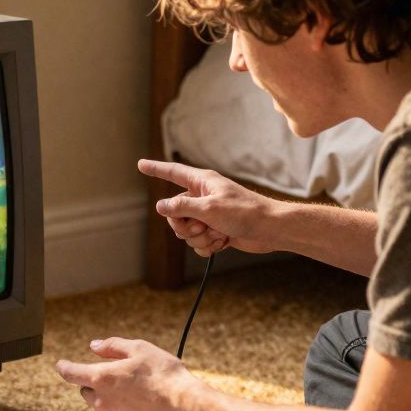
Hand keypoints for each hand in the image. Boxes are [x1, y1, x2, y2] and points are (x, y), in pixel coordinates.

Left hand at [55, 338, 208, 410]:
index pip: (71, 373)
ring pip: (105, 410)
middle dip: (98, 385)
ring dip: (114, 403)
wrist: (186, 408)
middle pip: (88, 392)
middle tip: (121, 380)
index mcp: (101, 378)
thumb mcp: (140, 349)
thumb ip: (112, 346)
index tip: (62, 365)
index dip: (65, 367)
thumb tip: (94, 346)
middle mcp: (101, 402)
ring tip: (140, 397)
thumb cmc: (164, 376)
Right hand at [138, 159, 278, 254]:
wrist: (270, 230)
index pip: (172, 173)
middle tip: (201, 227)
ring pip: (186, 231)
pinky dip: (208, 246)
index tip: (140, 164)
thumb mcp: (209, 208)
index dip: (156, 169)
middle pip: (174, 213)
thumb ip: (181, 207)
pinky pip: (198, 242)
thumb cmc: (244, 212)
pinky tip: (223, 242)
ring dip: (200, 238)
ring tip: (218, 234)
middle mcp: (203, 197)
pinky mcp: (215, 230)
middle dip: (185, 227)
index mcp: (202, 182)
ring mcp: (208, 215)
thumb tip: (160, 206)